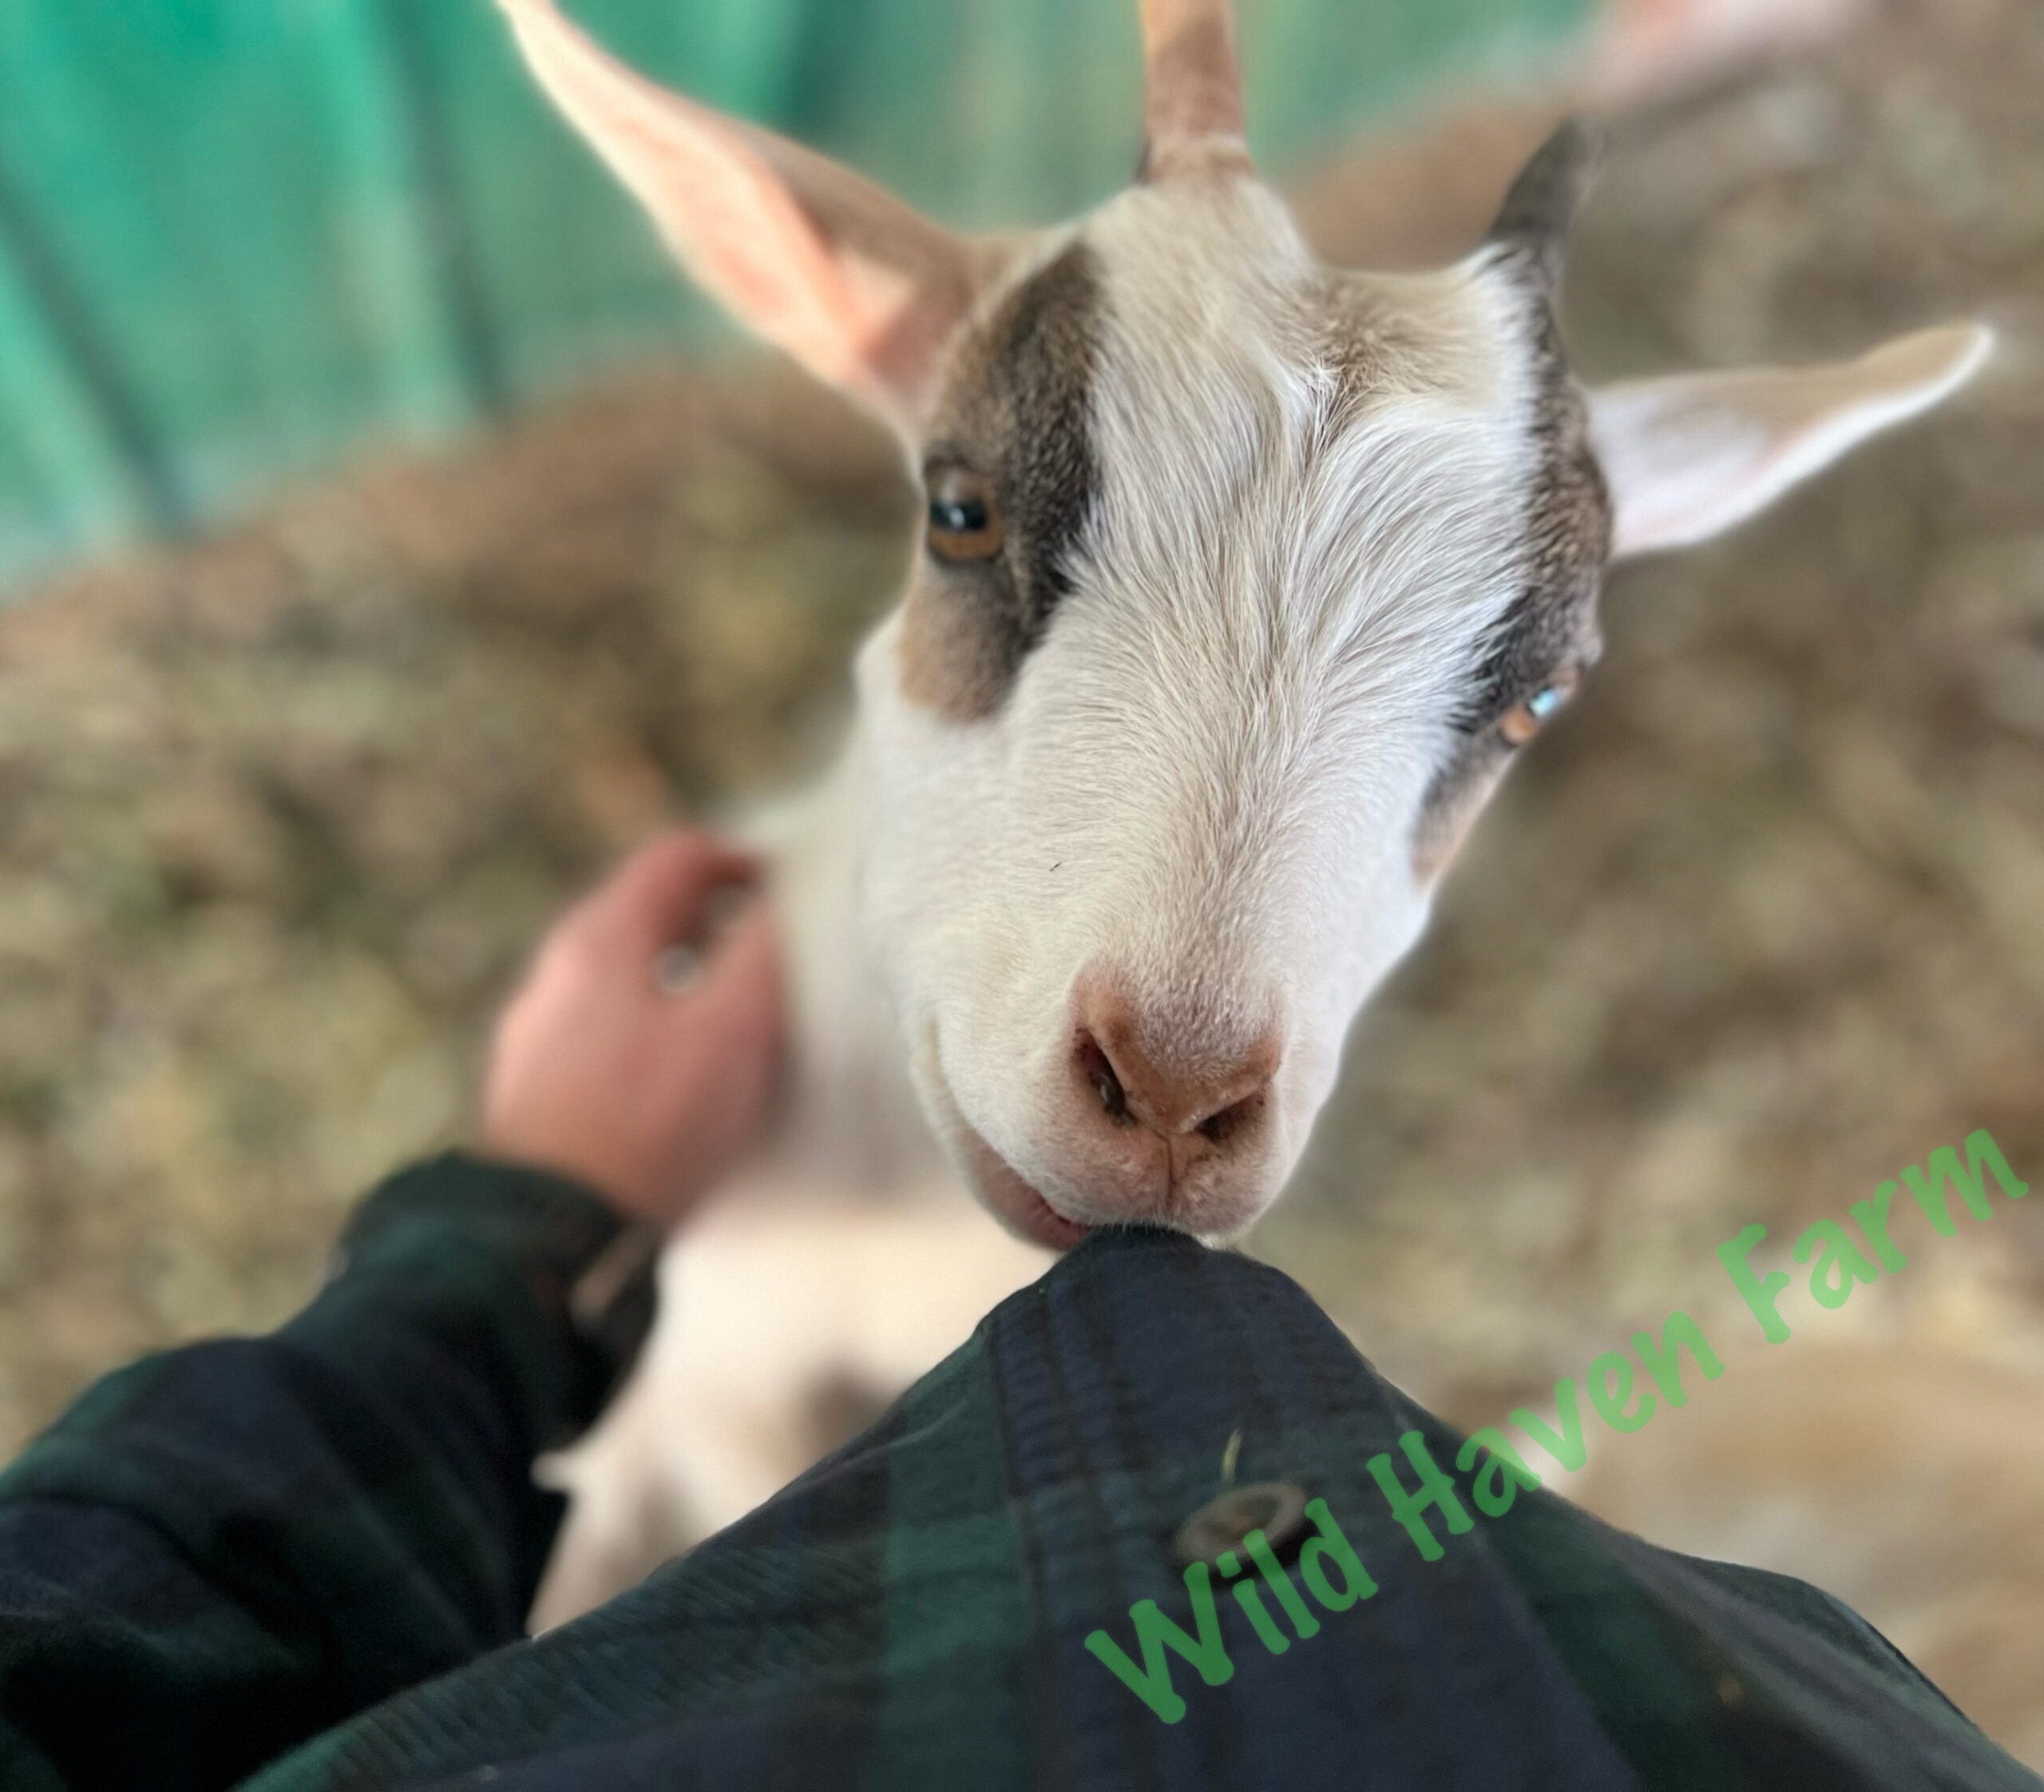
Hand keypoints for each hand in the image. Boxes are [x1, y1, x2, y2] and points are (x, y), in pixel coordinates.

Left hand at [482, 830, 783, 1227]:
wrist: (554, 1236)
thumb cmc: (652, 1121)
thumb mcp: (732, 1026)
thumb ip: (760, 952)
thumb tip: (778, 906)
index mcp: (601, 937)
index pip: (678, 857)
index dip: (744, 862)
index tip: (790, 894)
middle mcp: (555, 971)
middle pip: (644, 914)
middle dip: (713, 923)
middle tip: (770, 954)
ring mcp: (535, 1034)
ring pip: (621, 978)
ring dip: (681, 981)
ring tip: (732, 1023)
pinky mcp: (532, 1092)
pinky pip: (601, 1034)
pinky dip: (649, 1031)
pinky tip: (679, 1083)